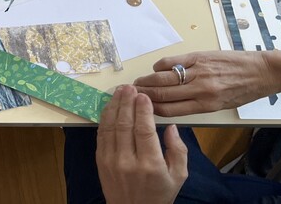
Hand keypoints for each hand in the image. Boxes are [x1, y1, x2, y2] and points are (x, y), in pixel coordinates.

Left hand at [96, 85, 187, 203]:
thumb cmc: (160, 194)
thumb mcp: (179, 176)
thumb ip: (178, 150)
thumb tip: (171, 126)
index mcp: (150, 165)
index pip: (144, 131)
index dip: (143, 110)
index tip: (144, 95)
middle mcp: (128, 162)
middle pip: (125, 125)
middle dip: (127, 102)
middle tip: (130, 87)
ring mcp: (111, 161)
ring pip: (110, 127)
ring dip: (114, 106)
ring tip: (120, 91)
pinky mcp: (101, 161)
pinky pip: (101, 134)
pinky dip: (105, 118)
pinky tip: (110, 106)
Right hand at [134, 50, 280, 115]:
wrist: (262, 72)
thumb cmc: (243, 92)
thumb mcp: (221, 106)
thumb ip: (196, 105)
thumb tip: (170, 103)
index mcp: (205, 105)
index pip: (169, 109)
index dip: (150, 109)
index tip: (138, 108)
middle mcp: (200, 89)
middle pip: (162, 93)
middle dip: (142, 94)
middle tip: (128, 94)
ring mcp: (198, 71)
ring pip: (163, 77)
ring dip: (146, 80)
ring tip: (136, 82)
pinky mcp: (199, 56)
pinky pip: (172, 62)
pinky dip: (160, 65)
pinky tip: (156, 68)